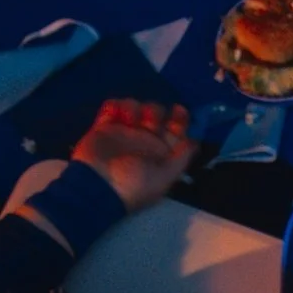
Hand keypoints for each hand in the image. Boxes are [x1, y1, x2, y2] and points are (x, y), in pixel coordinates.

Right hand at [71, 99, 197, 211]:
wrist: (97, 186)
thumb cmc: (134, 183)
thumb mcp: (165, 177)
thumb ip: (182, 157)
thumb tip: (195, 140)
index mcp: (161, 152)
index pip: (176, 129)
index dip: (181, 118)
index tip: (179, 110)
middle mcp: (144, 140)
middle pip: (156, 113)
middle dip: (156, 111)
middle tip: (149, 120)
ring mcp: (124, 133)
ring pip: (135, 106)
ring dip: (134, 107)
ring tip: (129, 121)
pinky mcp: (103, 128)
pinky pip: (112, 107)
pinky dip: (115, 106)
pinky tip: (115, 115)